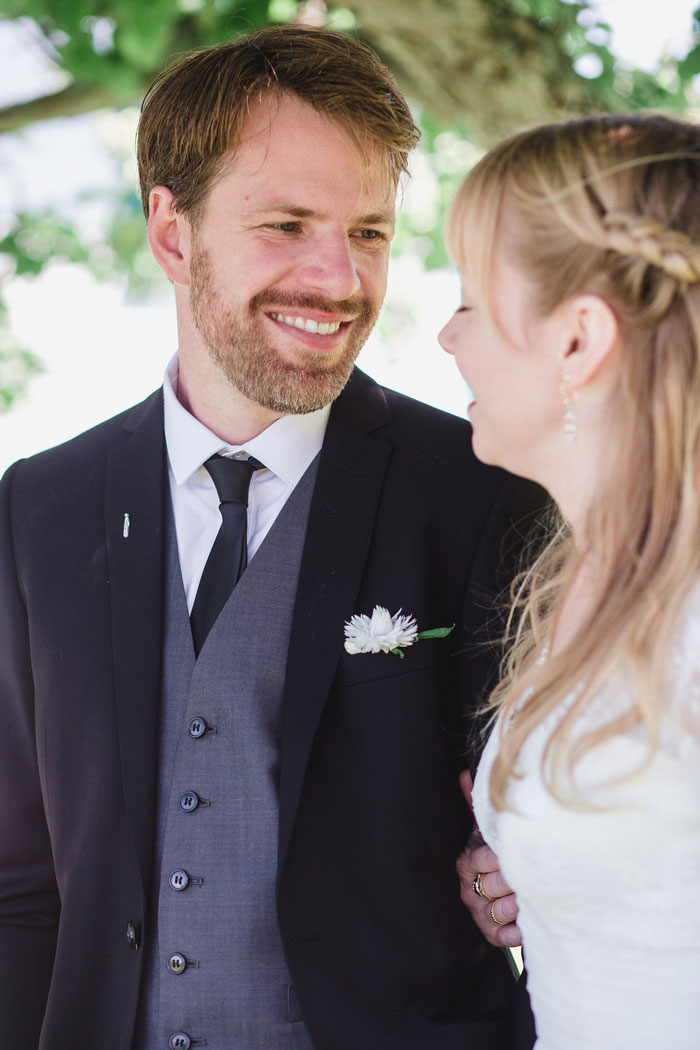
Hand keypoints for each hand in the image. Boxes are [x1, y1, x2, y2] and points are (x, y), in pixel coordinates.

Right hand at [456, 770, 521, 947]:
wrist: (503, 891)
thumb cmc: (495, 853)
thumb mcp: (485, 830)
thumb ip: (477, 805)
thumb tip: (466, 775)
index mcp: (466, 863)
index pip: (478, 860)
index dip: (495, 857)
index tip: (510, 853)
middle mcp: (469, 889)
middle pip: (490, 885)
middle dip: (511, 879)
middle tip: (530, 873)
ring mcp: (480, 913)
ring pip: (497, 910)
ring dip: (516, 903)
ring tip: (530, 895)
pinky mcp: (492, 935)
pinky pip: (504, 937)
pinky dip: (517, 931)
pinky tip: (529, 922)